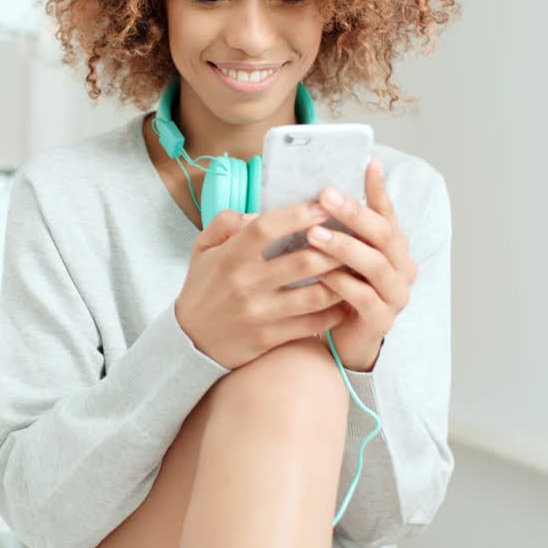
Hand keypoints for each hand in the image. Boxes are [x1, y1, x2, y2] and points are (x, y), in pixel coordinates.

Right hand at [175, 203, 351, 369]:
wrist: (190, 342)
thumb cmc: (203, 287)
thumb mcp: (202, 248)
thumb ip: (226, 222)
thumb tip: (258, 213)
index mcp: (230, 258)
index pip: (266, 229)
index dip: (298, 215)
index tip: (324, 206)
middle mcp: (246, 285)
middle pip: (303, 262)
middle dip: (335, 248)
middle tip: (355, 236)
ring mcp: (259, 314)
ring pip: (315, 295)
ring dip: (341, 280)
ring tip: (357, 266)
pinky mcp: (269, 339)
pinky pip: (312, 324)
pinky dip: (335, 311)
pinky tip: (346, 298)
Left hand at [306, 156, 418, 370]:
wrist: (344, 339)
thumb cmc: (340, 288)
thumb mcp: (340, 252)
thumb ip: (338, 225)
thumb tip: (320, 188)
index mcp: (394, 246)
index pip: (387, 212)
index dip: (378, 188)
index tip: (367, 162)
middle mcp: (402, 267)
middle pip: (383, 234)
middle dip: (354, 213)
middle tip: (325, 196)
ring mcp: (395, 295)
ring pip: (375, 265)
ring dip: (344, 247)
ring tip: (314, 234)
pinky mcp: (382, 320)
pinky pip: (363, 298)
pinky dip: (341, 284)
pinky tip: (319, 274)